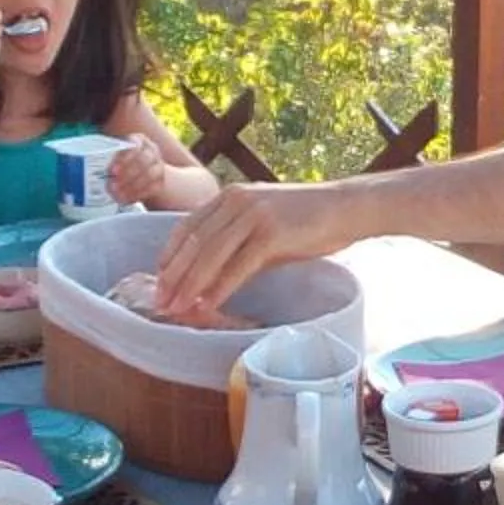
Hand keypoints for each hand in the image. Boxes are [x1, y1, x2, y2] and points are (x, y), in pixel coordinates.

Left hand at [109, 138, 167, 207]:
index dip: (124, 158)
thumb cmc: (122, 161)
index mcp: (139, 140)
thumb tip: (87, 166)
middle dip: (127, 174)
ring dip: (132, 187)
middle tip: (112, 185)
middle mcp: (152, 151)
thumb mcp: (115, 154)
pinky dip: (137, 195)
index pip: (134, 146)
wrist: (141, 172)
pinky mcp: (161, 181)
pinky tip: (125, 200)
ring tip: (117, 195)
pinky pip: (152, 189)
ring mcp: (159, 166)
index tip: (112, 171)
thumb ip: (106, 158)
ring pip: (150, 175)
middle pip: (144, 161)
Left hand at [153, 180, 355, 317]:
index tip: (158, 280)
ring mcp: (254, 216)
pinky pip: (238, 265)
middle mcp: (236, 201)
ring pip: (211, 254)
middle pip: (194, 242)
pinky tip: (209, 304)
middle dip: (173, 276)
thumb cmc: (305, 220)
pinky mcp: (272, 233)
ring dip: (191, 285)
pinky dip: (220, 287)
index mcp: (229, 196)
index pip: (187, 226)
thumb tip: (208, 276)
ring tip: (177, 308)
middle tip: (160, 302)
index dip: (169, 256)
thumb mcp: (261, 223)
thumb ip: (235, 241)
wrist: (345, 207)